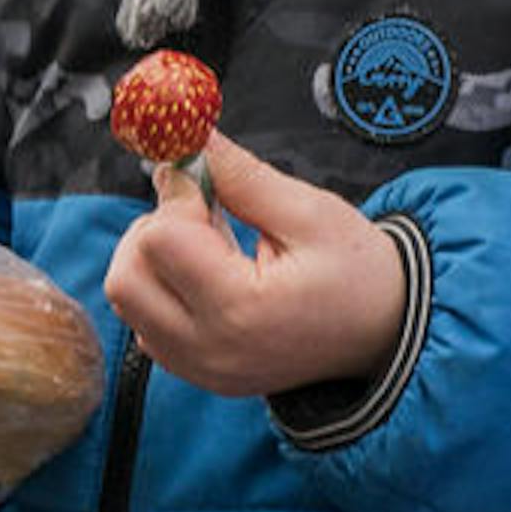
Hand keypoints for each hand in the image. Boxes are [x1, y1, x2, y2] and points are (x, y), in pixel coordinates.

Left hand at [102, 134, 408, 400]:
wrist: (385, 334)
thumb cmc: (360, 273)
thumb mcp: (312, 212)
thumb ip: (245, 177)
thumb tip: (194, 139)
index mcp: (237, 307)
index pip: (160, 239)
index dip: (180, 196)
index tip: (210, 178)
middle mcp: (205, 348)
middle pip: (125, 277)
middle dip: (155, 228)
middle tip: (204, 209)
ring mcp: (197, 367)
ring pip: (129, 301)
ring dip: (155, 258)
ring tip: (212, 238)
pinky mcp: (196, 373)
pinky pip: (147, 324)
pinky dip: (164, 288)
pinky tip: (210, 270)